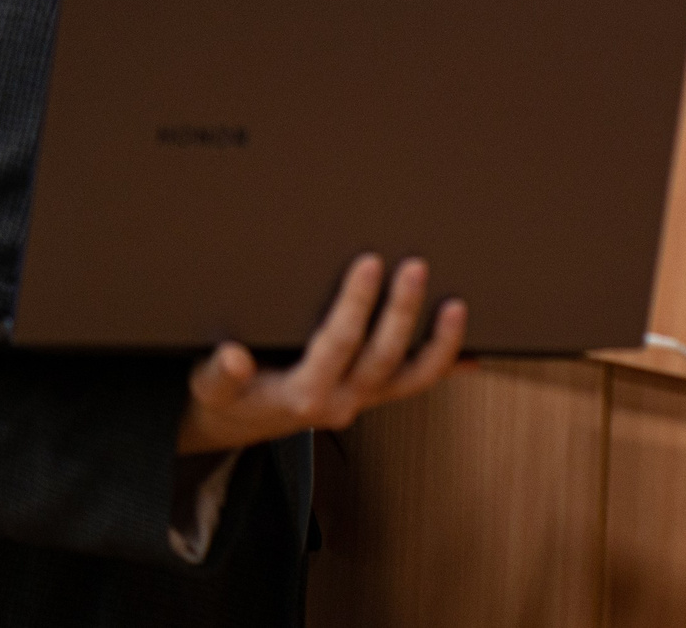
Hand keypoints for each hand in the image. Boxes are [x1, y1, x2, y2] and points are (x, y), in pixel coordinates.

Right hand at [177, 255, 466, 454]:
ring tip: (458, 305)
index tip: (369, 263)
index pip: (338, 344)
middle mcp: (340, 400)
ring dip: (439, 343)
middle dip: (403, 310)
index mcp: (302, 393)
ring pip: (411, 376)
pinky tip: (477, 352)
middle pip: (383, 356)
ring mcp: (363, 399)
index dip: (357, 304)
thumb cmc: (227, 393)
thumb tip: (231, 358)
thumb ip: (219, 374)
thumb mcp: (209, 385)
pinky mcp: (375, 394)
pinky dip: (447, 367)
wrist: (239, 423)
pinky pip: (417, 383)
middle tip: (417, 265)